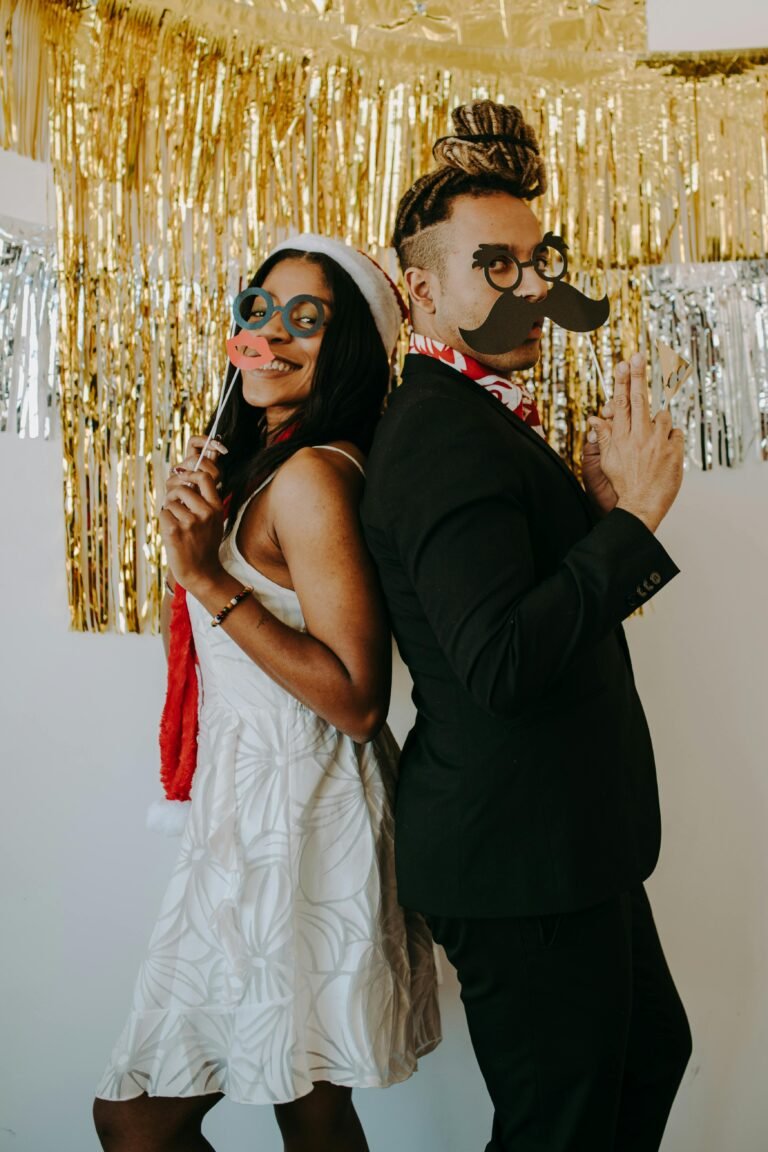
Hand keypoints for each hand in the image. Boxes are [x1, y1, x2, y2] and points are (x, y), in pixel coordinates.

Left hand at [160, 462, 226, 595]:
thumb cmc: (204, 546)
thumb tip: (185, 481)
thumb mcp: (213, 522)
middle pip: (182, 488)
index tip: (184, 479)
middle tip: (174, 505)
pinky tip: (172, 534)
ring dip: (169, 511)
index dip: (190, 474)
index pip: (204, 477)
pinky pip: (162, 515)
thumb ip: (204, 502)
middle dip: (174, 495)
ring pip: (170, 502)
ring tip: (176, 525)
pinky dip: (164, 522)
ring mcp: (190, 522)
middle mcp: (205, 513)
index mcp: (216, 508)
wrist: (202, 573)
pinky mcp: (175, 531)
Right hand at [587, 353, 683, 533]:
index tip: (624, 364)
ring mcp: (657, 443)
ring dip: (659, 423)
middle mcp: (638, 436)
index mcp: (621, 437)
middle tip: (638, 356)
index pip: (621, 403)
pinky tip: (665, 454)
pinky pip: (676, 434)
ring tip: (653, 443)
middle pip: (639, 399)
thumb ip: (604, 439)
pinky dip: (672, 439)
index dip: (623, 381)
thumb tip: (595, 420)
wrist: (640, 507)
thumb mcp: (607, 463)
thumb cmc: (622, 487)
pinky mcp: (673, 452)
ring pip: (662, 416)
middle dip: (638, 375)